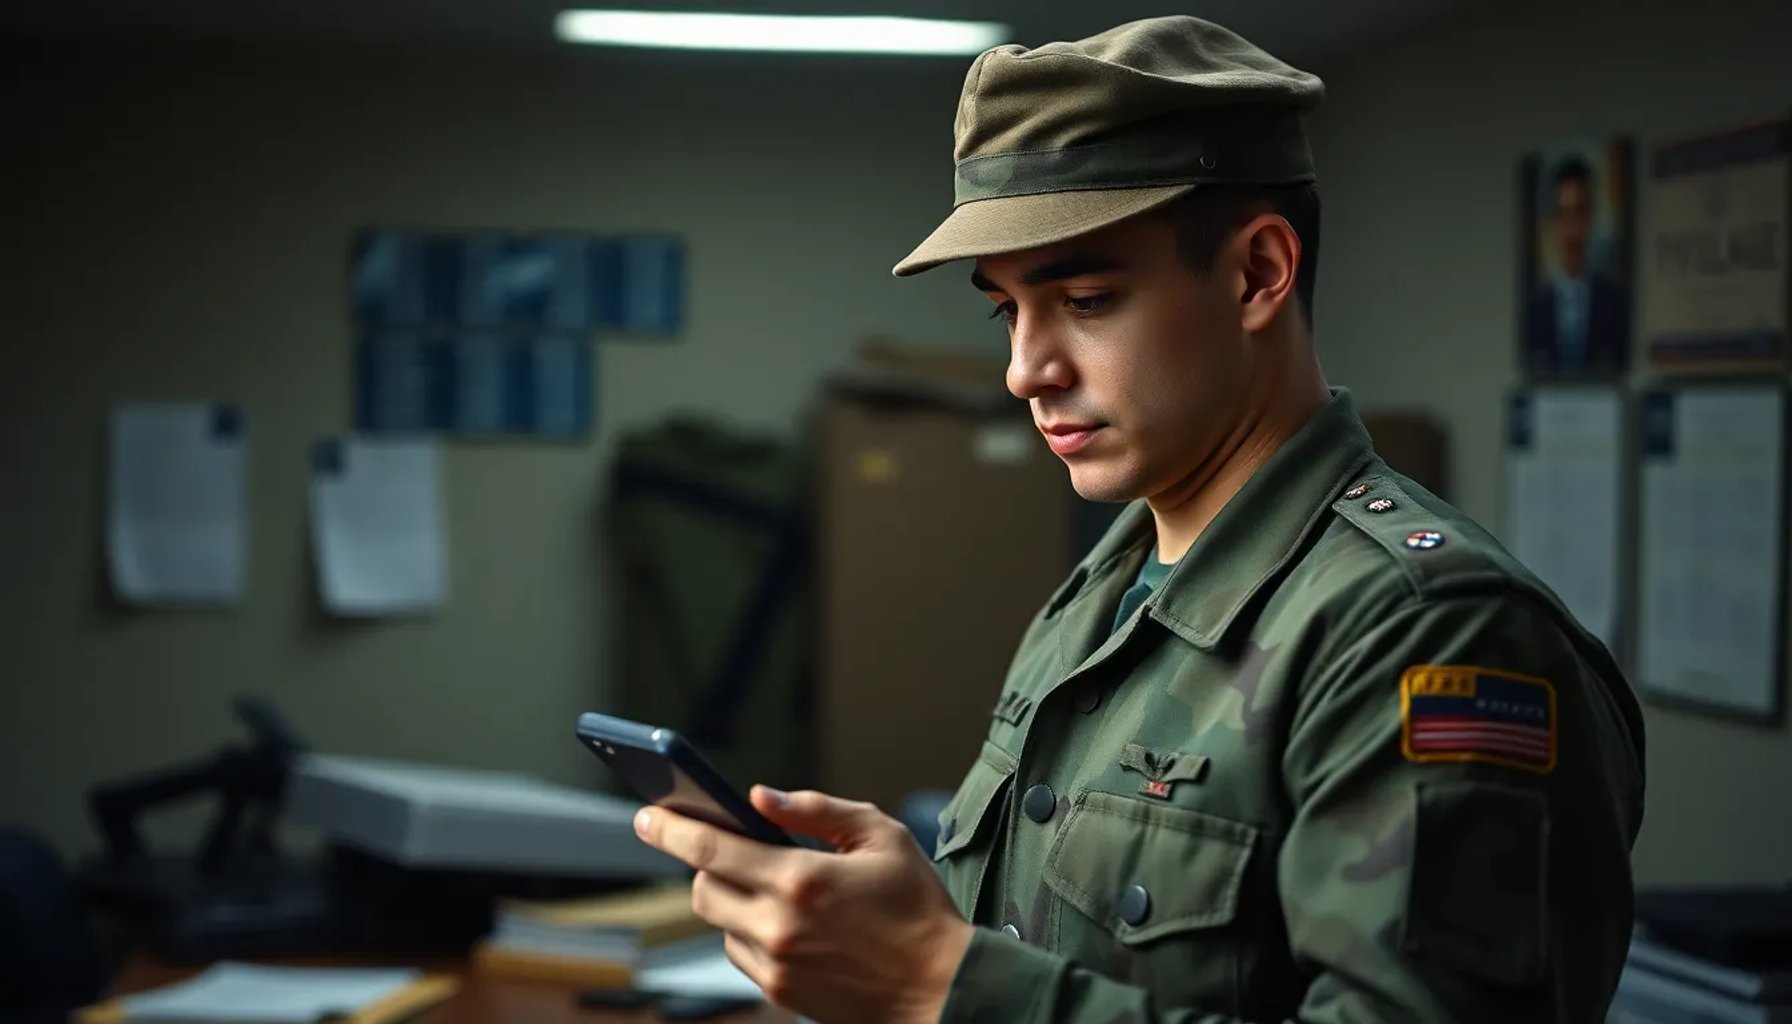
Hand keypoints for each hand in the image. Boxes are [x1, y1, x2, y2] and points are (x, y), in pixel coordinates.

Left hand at [633, 785, 973, 1023]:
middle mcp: (779, 925)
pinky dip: (749, 931)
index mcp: (801, 879)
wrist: (941, 989)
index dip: (670, 828)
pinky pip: (741, 953)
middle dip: (706, 863)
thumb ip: (815, 809)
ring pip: (719, 922)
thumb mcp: (881, 836)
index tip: (646, 815)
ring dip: (731, 899)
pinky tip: (786, 921)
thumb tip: (759, 797)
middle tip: (728, 846)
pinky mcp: (780, 994)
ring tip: (774, 887)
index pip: (711, 847)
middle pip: (702, 888)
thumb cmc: (918, 909)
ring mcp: (776, 965)